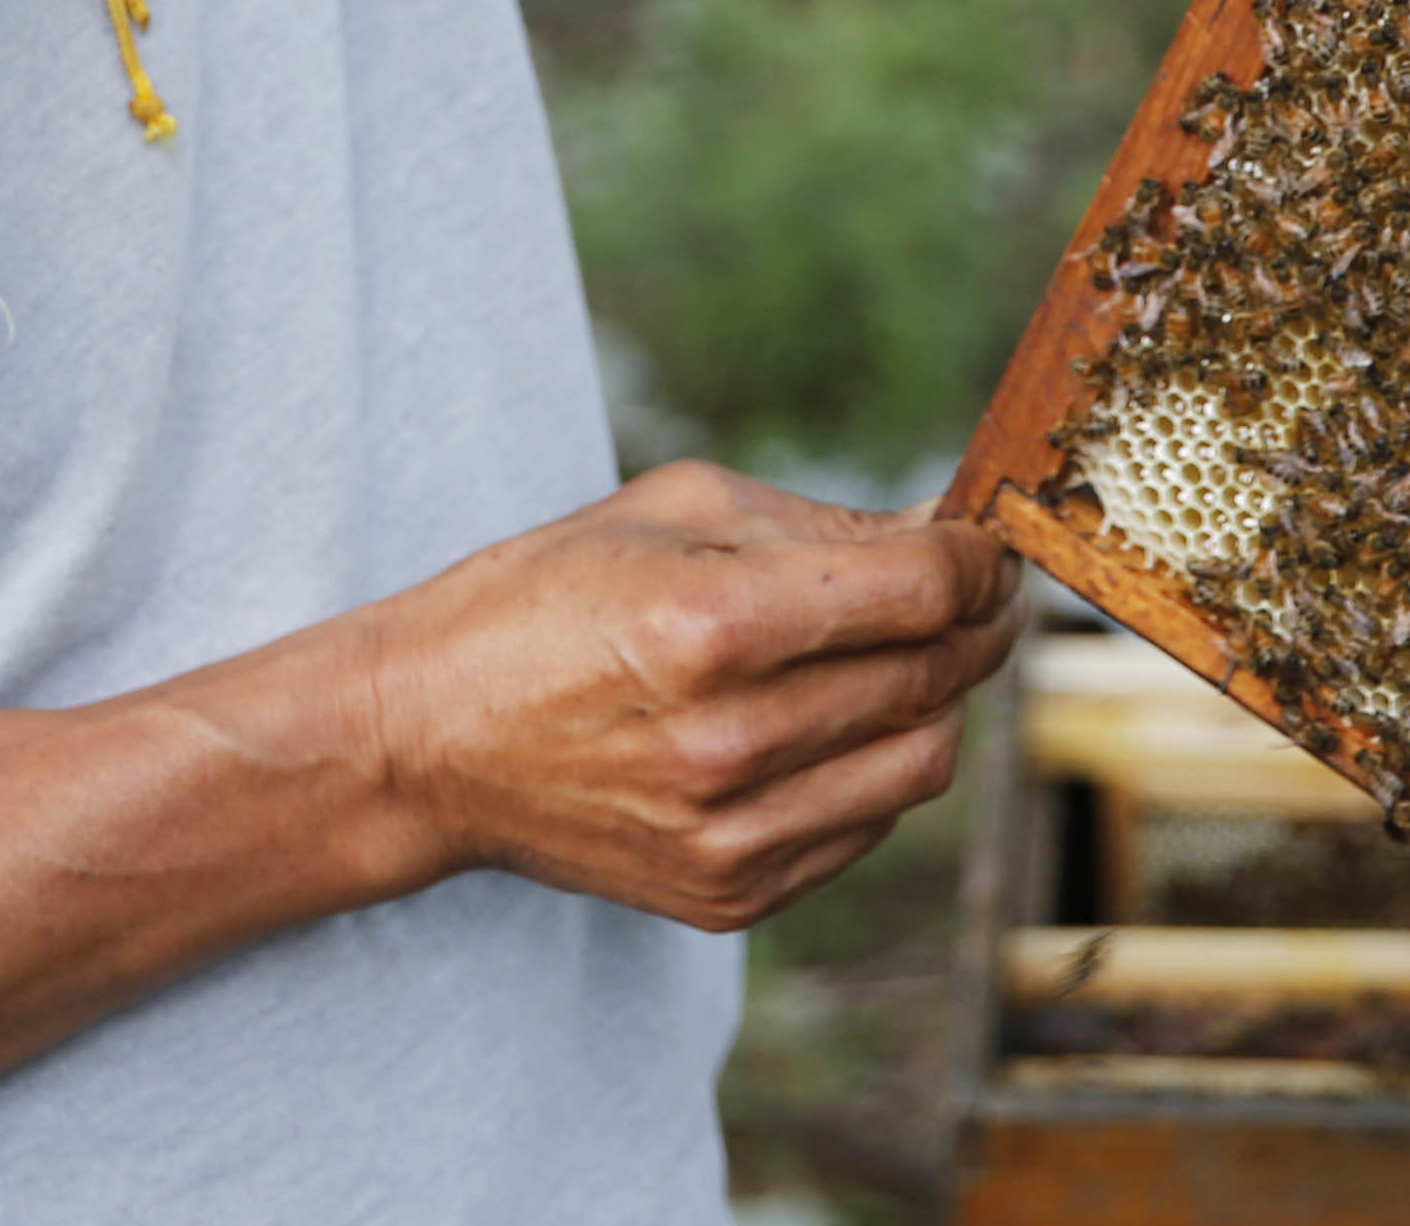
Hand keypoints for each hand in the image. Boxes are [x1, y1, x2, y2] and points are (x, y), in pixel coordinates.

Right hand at [348, 462, 1019, 930]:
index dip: (977, 561)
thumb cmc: (542, 601)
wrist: (425, 741)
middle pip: (933, 674)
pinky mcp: (727, 895)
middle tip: (971, 593)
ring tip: (903, 655)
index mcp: (708, 626)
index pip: (921, 593)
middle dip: (972, 622)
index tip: (984, 546)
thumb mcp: (669, 514)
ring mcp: (728, 836)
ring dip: (936, 699)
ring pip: (922, 761)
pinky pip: (865, 825)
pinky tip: (832, 723)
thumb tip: (947, 539)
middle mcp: (727, 743)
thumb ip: (819, 526)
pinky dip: (875, 766)